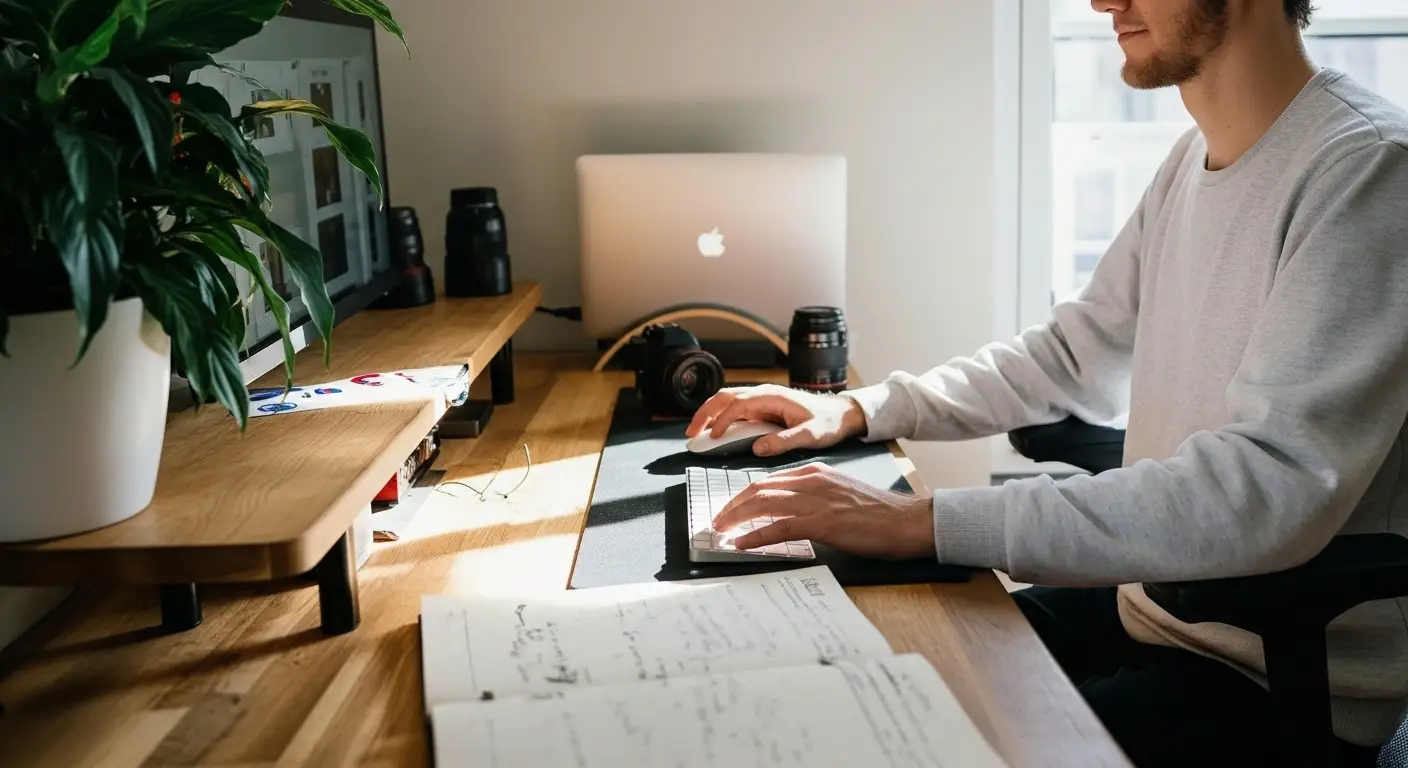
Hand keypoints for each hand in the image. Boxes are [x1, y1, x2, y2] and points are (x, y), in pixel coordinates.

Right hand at [685, 384, 867, 456]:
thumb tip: (758, 448)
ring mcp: (760, 400)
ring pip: (726, 401)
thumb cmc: (828, 422)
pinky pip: (734, 410)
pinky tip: (712, 432)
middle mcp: (763, 394)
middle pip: (724, 397)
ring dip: (708, 414)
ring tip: (695, 433)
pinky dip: (719, 418)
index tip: (713, 437)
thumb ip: (785, 441)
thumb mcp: (811, 434)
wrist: (840, 414)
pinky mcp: (761, 409)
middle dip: (704, 412)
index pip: (739, 403)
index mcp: (772, 396)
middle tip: (691, 432)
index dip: (723, 419)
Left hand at [711, 463, 934, 559]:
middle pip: (759, 488)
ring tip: (721, 531)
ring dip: (736, 518)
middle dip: (733, 505)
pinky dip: (756, 536)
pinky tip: (741, 544)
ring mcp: (816, 500)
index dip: (744, 495)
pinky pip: (779, 528)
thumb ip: (816, 497)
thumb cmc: (879, 514)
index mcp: (815, 472)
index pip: (768, 480)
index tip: (730, 508)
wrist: (908, 521)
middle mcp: (812, 481)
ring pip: (763, 504)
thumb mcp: (841, 494)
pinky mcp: (822, 522)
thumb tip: (789, 514)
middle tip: (717, 520)